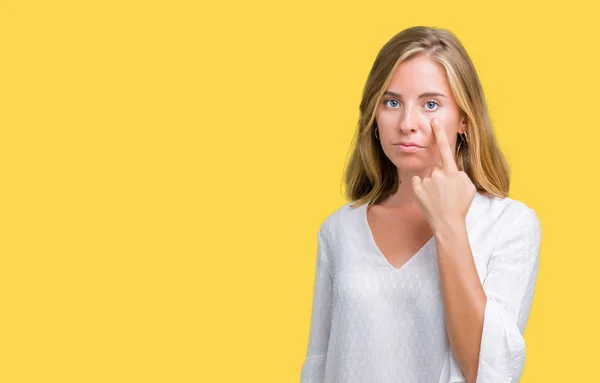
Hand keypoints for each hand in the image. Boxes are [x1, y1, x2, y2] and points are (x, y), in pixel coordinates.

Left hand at [411, 118, 475, 232]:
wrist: (447, 223)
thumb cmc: (460, 205)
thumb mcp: (468, 187)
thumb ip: (460, 174)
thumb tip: (452, 170)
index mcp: (452, 172)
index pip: (446, 148)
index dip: (440, 133)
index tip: (434, 121)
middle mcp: (438, 173)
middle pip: (436, 167)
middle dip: (439, 175)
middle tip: (445, 191)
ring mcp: (426, 181)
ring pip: (428, 175)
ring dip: (431, 183)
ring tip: (438, 196)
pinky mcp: (417, 188)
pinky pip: (418, 181)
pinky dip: (422, 187)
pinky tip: (428, 197)